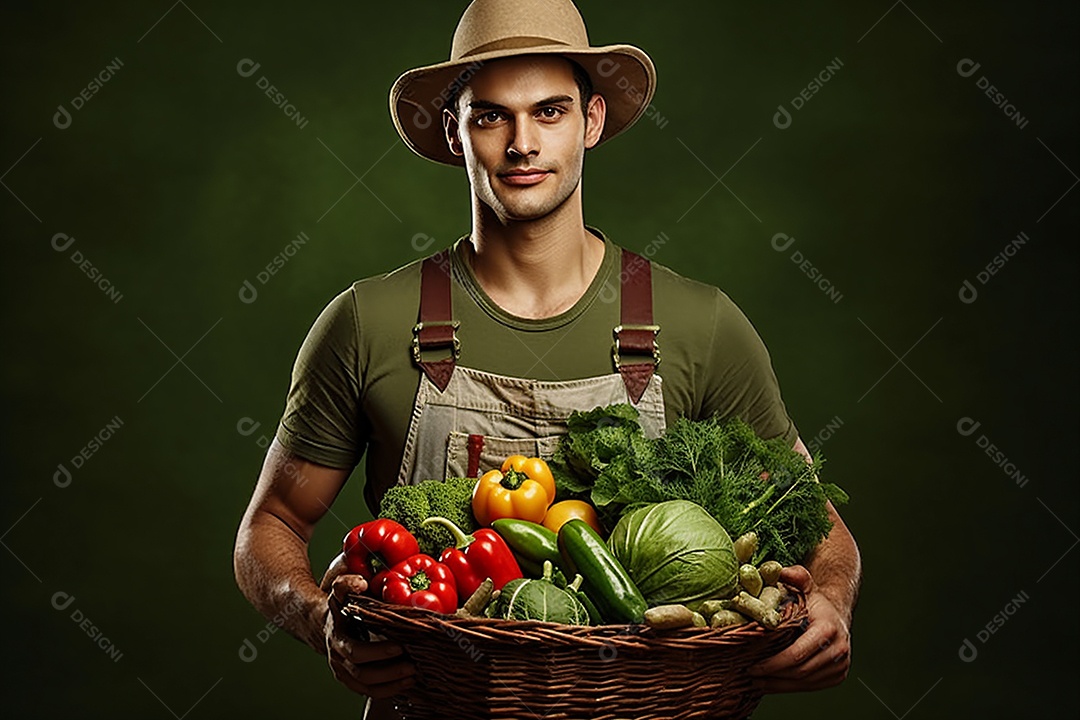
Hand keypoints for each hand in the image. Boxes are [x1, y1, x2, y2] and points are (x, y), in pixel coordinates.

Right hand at [324, 572, 417, 698]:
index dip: (377, 650)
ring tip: (413, 674)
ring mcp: (342, 669)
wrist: (326, 622)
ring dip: (390, 682)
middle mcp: (337, 654)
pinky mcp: (349, 679)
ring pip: (364, 684)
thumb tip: (360, 583)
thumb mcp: (341, 591)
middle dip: (389, 668)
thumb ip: (347, 584)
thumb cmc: (342, 605)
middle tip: (412, 663)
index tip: (400, 645)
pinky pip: (368, 691)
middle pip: (361, 668)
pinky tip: (406, 683)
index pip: (355, 650)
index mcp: (337, 634)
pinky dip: (387, 690)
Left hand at [746, 565, 850, 692]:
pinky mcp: (838, 674)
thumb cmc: (813, 601)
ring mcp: (840, 664)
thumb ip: (794, 576)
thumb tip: (778, 571)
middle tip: (749, 675)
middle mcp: (838, 649)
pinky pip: (811, 686)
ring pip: (805, 682)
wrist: (836, 613)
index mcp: (828, 628)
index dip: (773, 663)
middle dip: (772, 676)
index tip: (752, 665)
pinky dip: (790, 687)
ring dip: (779, 685)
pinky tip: (772, 683)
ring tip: (756, 682)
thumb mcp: (804, 585)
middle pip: (800, 671)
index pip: (797, 654)